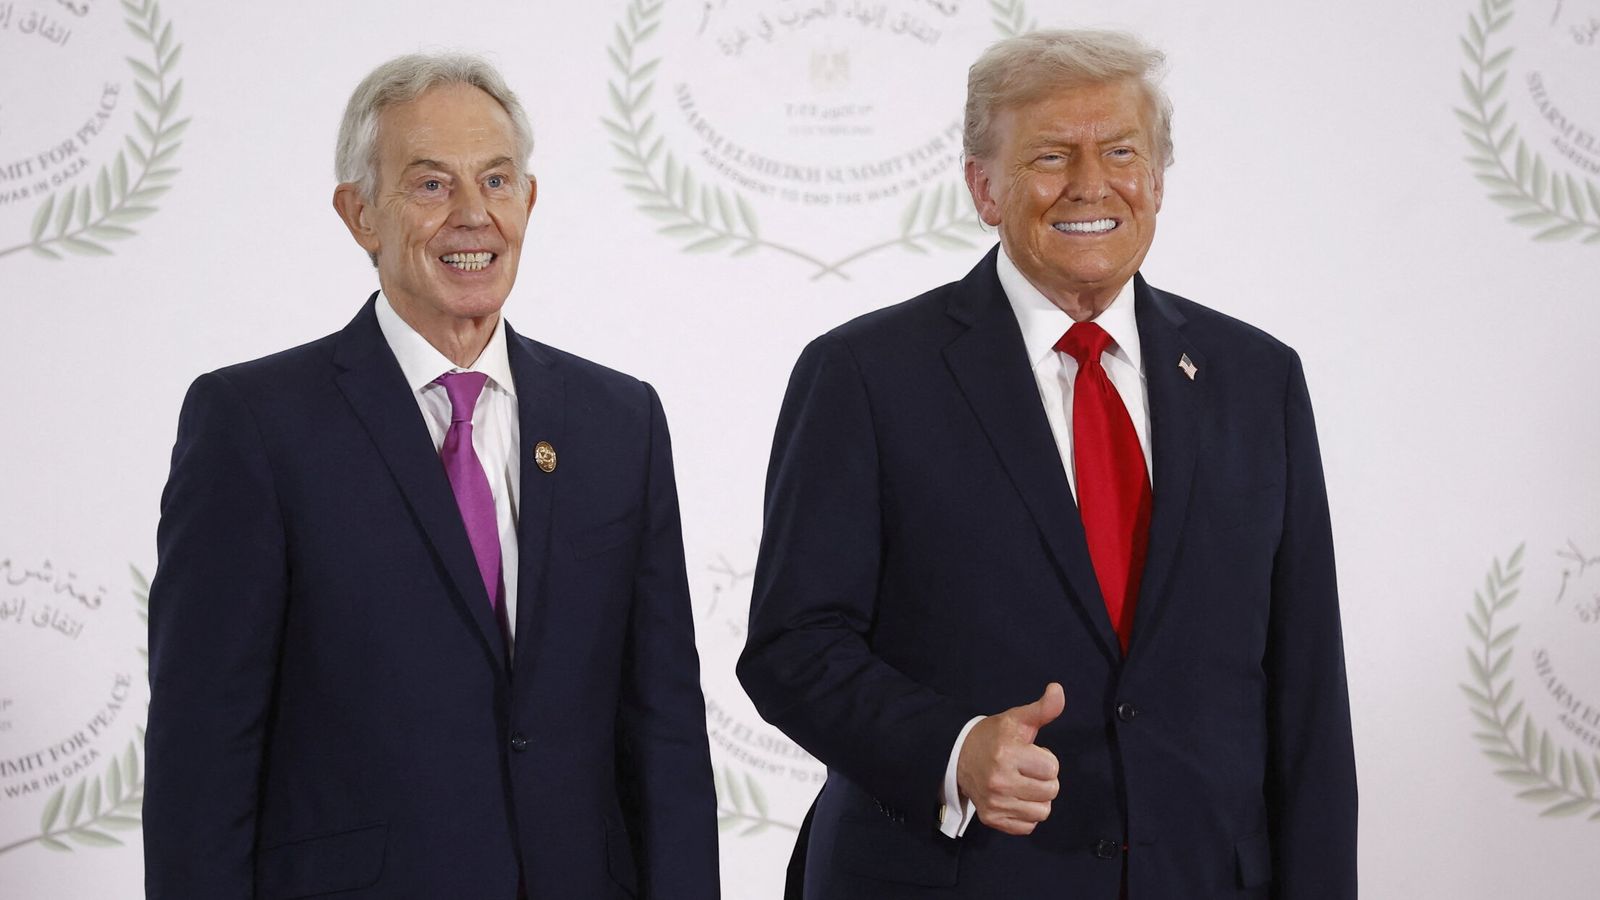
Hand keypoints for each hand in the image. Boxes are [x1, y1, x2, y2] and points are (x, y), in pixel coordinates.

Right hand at [955, 683, 1063, 835]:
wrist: (959, 756)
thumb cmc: (994, 737)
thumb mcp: (1017, 719)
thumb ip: (1042, 708)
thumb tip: (1058, 689)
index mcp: (1007, 754)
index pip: (1052, 768)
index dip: (1045, 759)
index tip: (1029, 754)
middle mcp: (1000, 781)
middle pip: (1051, 791)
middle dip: (1044, 779)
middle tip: (1026, 769)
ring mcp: (995, 803)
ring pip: (1042, 811)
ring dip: (1037, 798)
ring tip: (1022, 784)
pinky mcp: (991, 819)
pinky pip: (1028, 826)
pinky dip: (1025, 815)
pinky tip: (1014, 798)